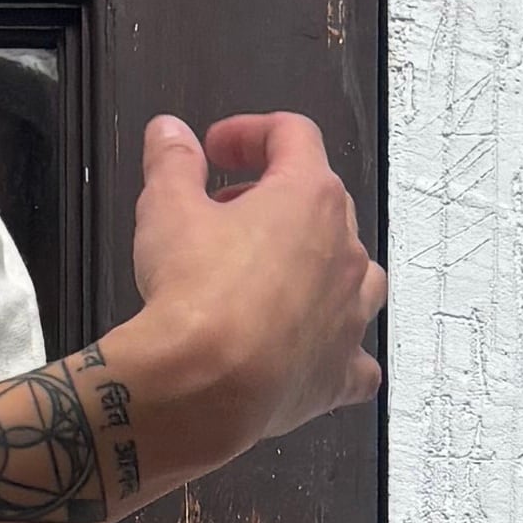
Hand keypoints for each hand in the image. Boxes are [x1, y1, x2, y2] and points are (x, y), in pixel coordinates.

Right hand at [124, 107, 386, 463]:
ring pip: (353, 274)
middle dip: (272, 199)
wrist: (204, 389)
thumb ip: (172, 163)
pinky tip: (312, 350)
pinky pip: (355, 356)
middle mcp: (344, 252)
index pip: (293, 136)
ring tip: (271, 274)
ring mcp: (349, 313)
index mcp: (309, 198)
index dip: (251, 133)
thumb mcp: (167, 209)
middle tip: (224, 213)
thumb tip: (170, 135)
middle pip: (322, 202)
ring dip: (317, 265)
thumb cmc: (196, 300)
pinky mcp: (340, 370)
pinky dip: (337, 349)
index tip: (219, 149)